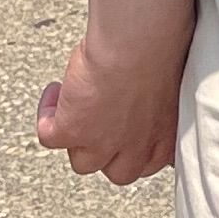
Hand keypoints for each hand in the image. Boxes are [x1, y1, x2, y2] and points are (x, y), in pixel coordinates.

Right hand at [36, 19, 190, 183]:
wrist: (137, 44)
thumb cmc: (160, 48)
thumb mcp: (170, 78)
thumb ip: (160, 96)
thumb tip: (148, 86)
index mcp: (166, 134)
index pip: (153, 161)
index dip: (138, 147)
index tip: (131, 131)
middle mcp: (136, 146)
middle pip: (120, 172)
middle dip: (110, 152)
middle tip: (101, 122)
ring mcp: (101, 144)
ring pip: (84, 163)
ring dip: (79, 140)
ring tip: (77, 108)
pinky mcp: (71, 132)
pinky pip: (49, 137)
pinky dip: (48, 116)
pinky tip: (56, 93)